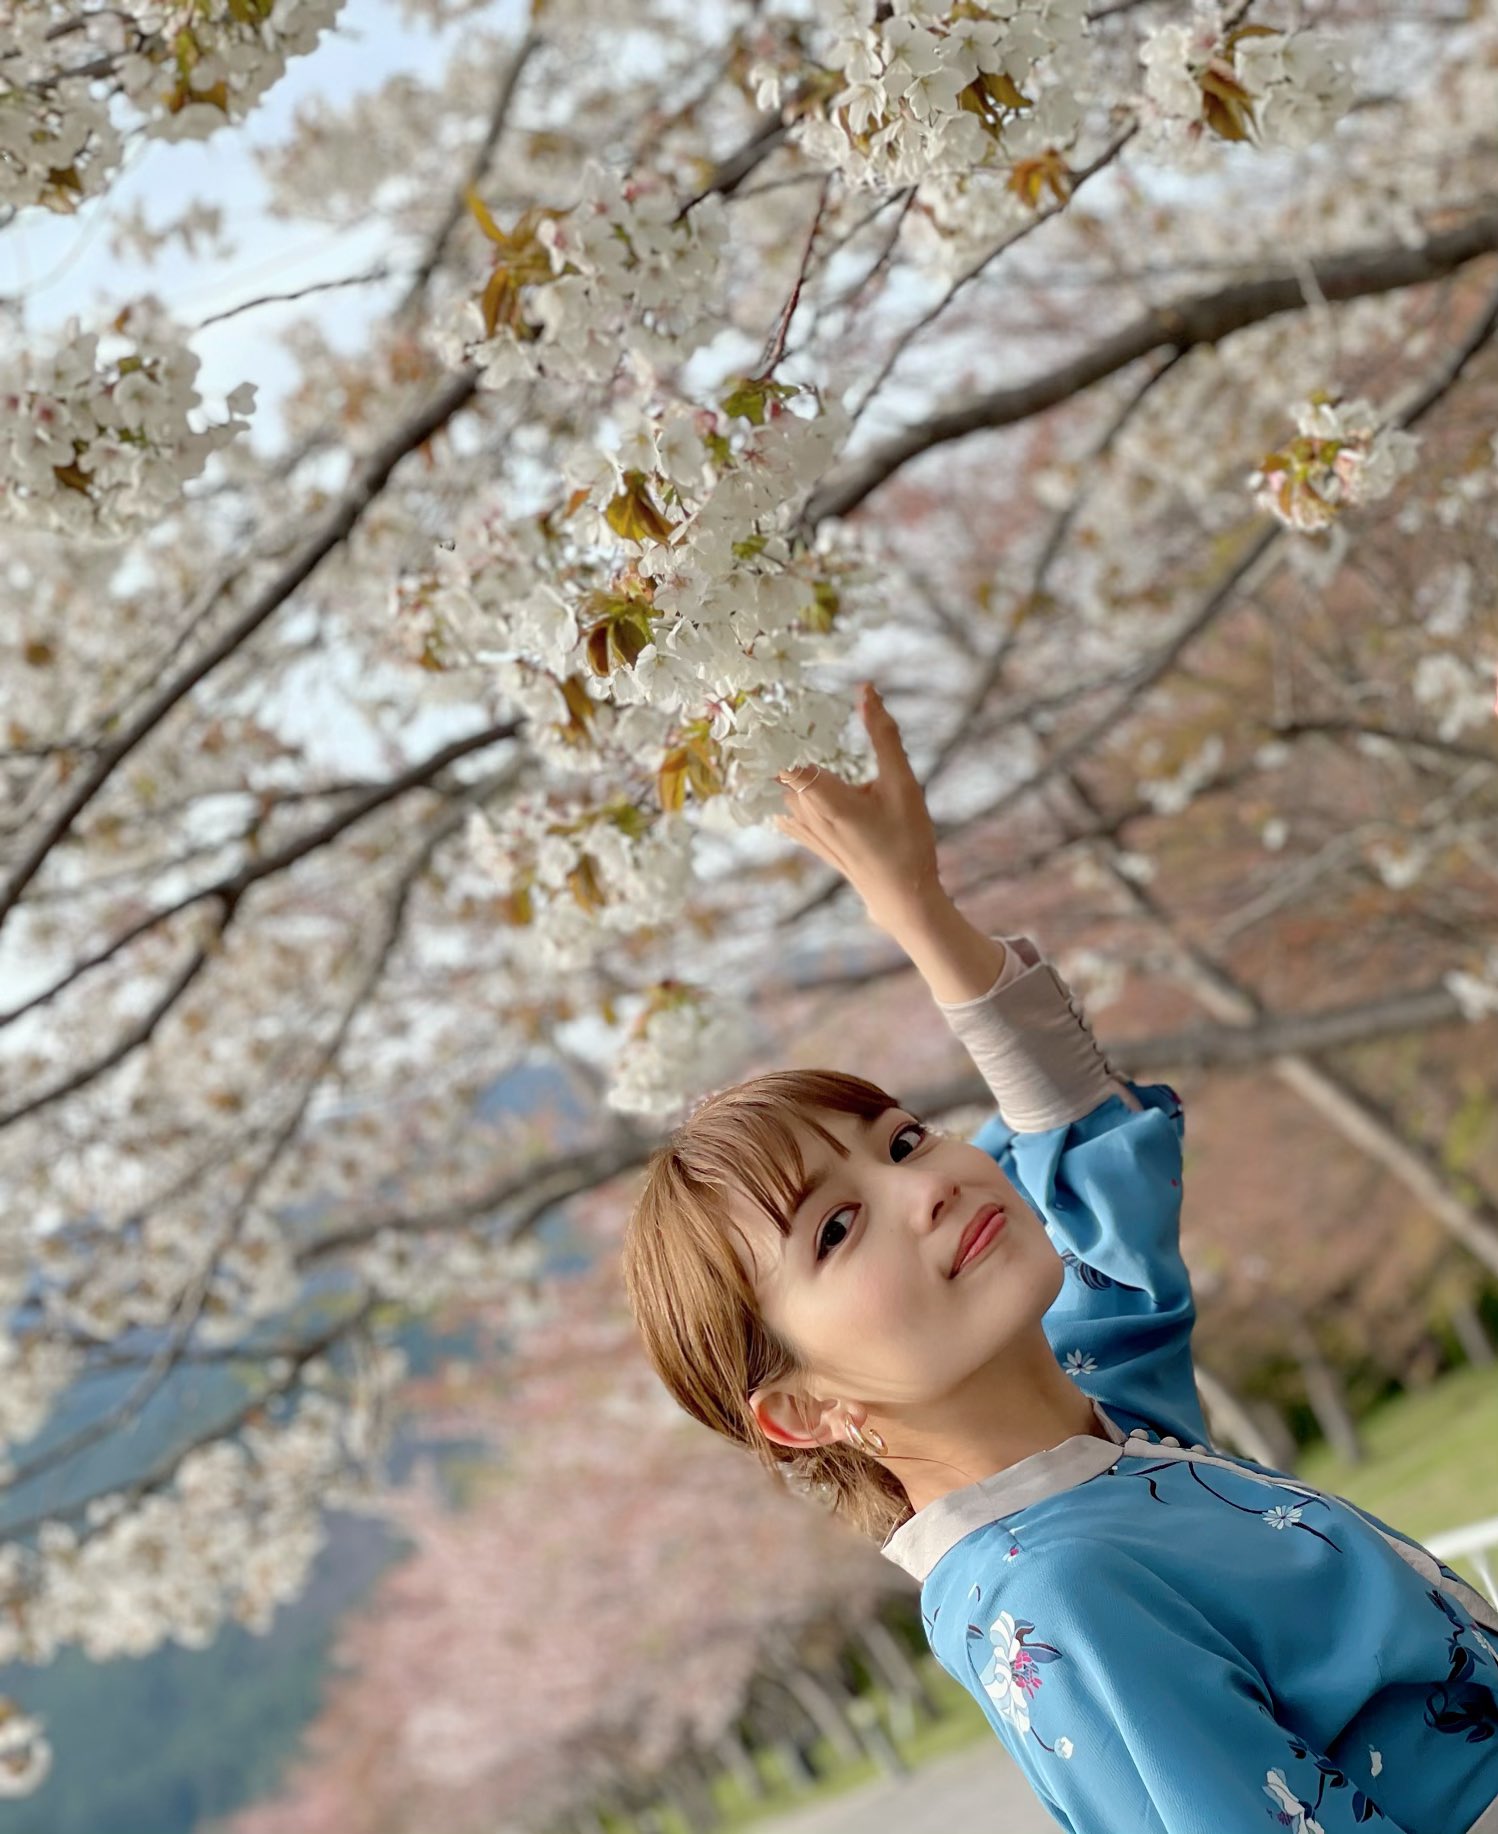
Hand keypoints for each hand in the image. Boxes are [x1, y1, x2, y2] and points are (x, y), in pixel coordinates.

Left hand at [773, 681, 943, 929]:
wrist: (904, 897)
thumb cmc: (907, 840)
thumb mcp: (902, 785)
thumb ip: (883, 736)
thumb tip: (867, 691)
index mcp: (824, 797)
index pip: (780, 754)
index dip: (774, 729)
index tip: (770, 703)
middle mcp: (806, 813)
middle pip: (781, 768)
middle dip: (783, 742)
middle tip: (780, 712)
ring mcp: (806, 830)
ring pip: (786, 789)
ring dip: (791, 769)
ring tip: (799, 745)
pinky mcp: (812, 841)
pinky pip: (789, 811)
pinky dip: (793, 793)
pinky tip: (800, 783)